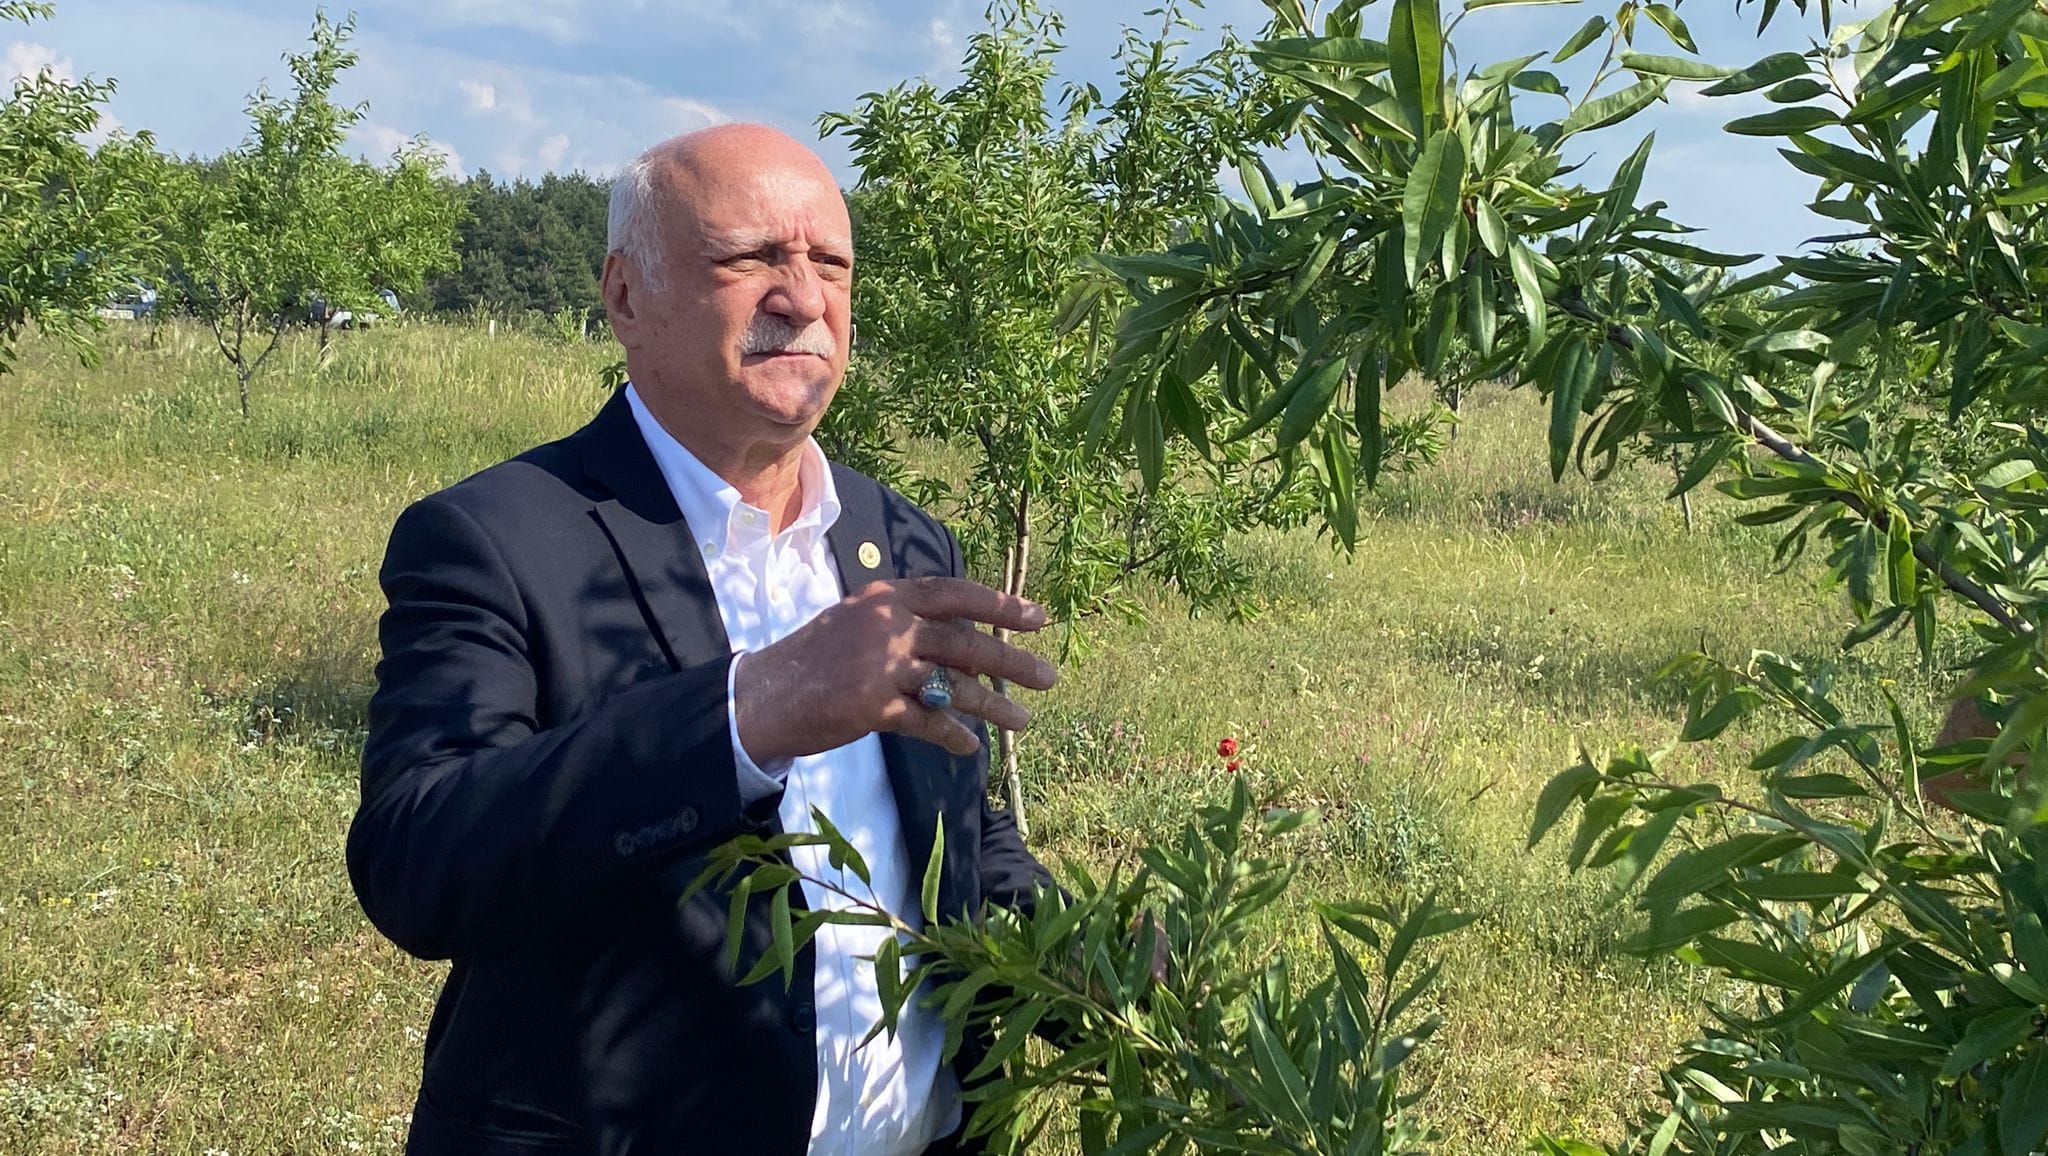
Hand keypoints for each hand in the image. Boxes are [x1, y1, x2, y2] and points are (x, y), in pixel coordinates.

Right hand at [732, 577, 1056, 761]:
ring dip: (993, 706)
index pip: (954, 593)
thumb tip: (962, 637)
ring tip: (1024, 722)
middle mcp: (887, 625)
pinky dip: (952, 736)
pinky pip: (928, 722)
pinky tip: (970, 747)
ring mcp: (880, 665)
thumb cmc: (813, 661)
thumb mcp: (857, 623)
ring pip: (954, 685)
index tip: (1037, 617)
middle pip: (964, 642)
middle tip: (1049, 677)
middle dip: (1011, 661)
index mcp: (886, 597)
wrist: (761, 696)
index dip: (999, 604)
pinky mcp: (874, 706)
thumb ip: (905, 624)